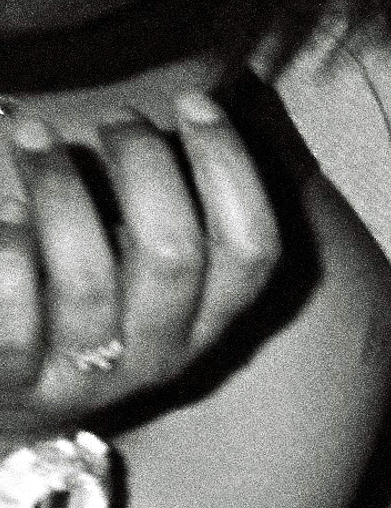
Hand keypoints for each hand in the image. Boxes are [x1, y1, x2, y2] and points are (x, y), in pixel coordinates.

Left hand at [0, 93, 279, 432]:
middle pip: (174, 255)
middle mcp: (157, 355)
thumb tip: (191, 102)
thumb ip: (168, 205)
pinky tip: (3, 216)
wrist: (7, 404)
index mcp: (204, 323)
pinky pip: (14, 309)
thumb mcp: (140, 268)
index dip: (229, 167)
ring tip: (34, 138)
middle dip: (141, 163)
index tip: (193, 102)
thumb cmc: (77, 304)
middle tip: (113, 119)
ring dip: (59, 188)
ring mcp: (86, 376)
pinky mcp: (16, 382)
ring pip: (88, 276)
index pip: (250, 251)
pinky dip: (8, 249)